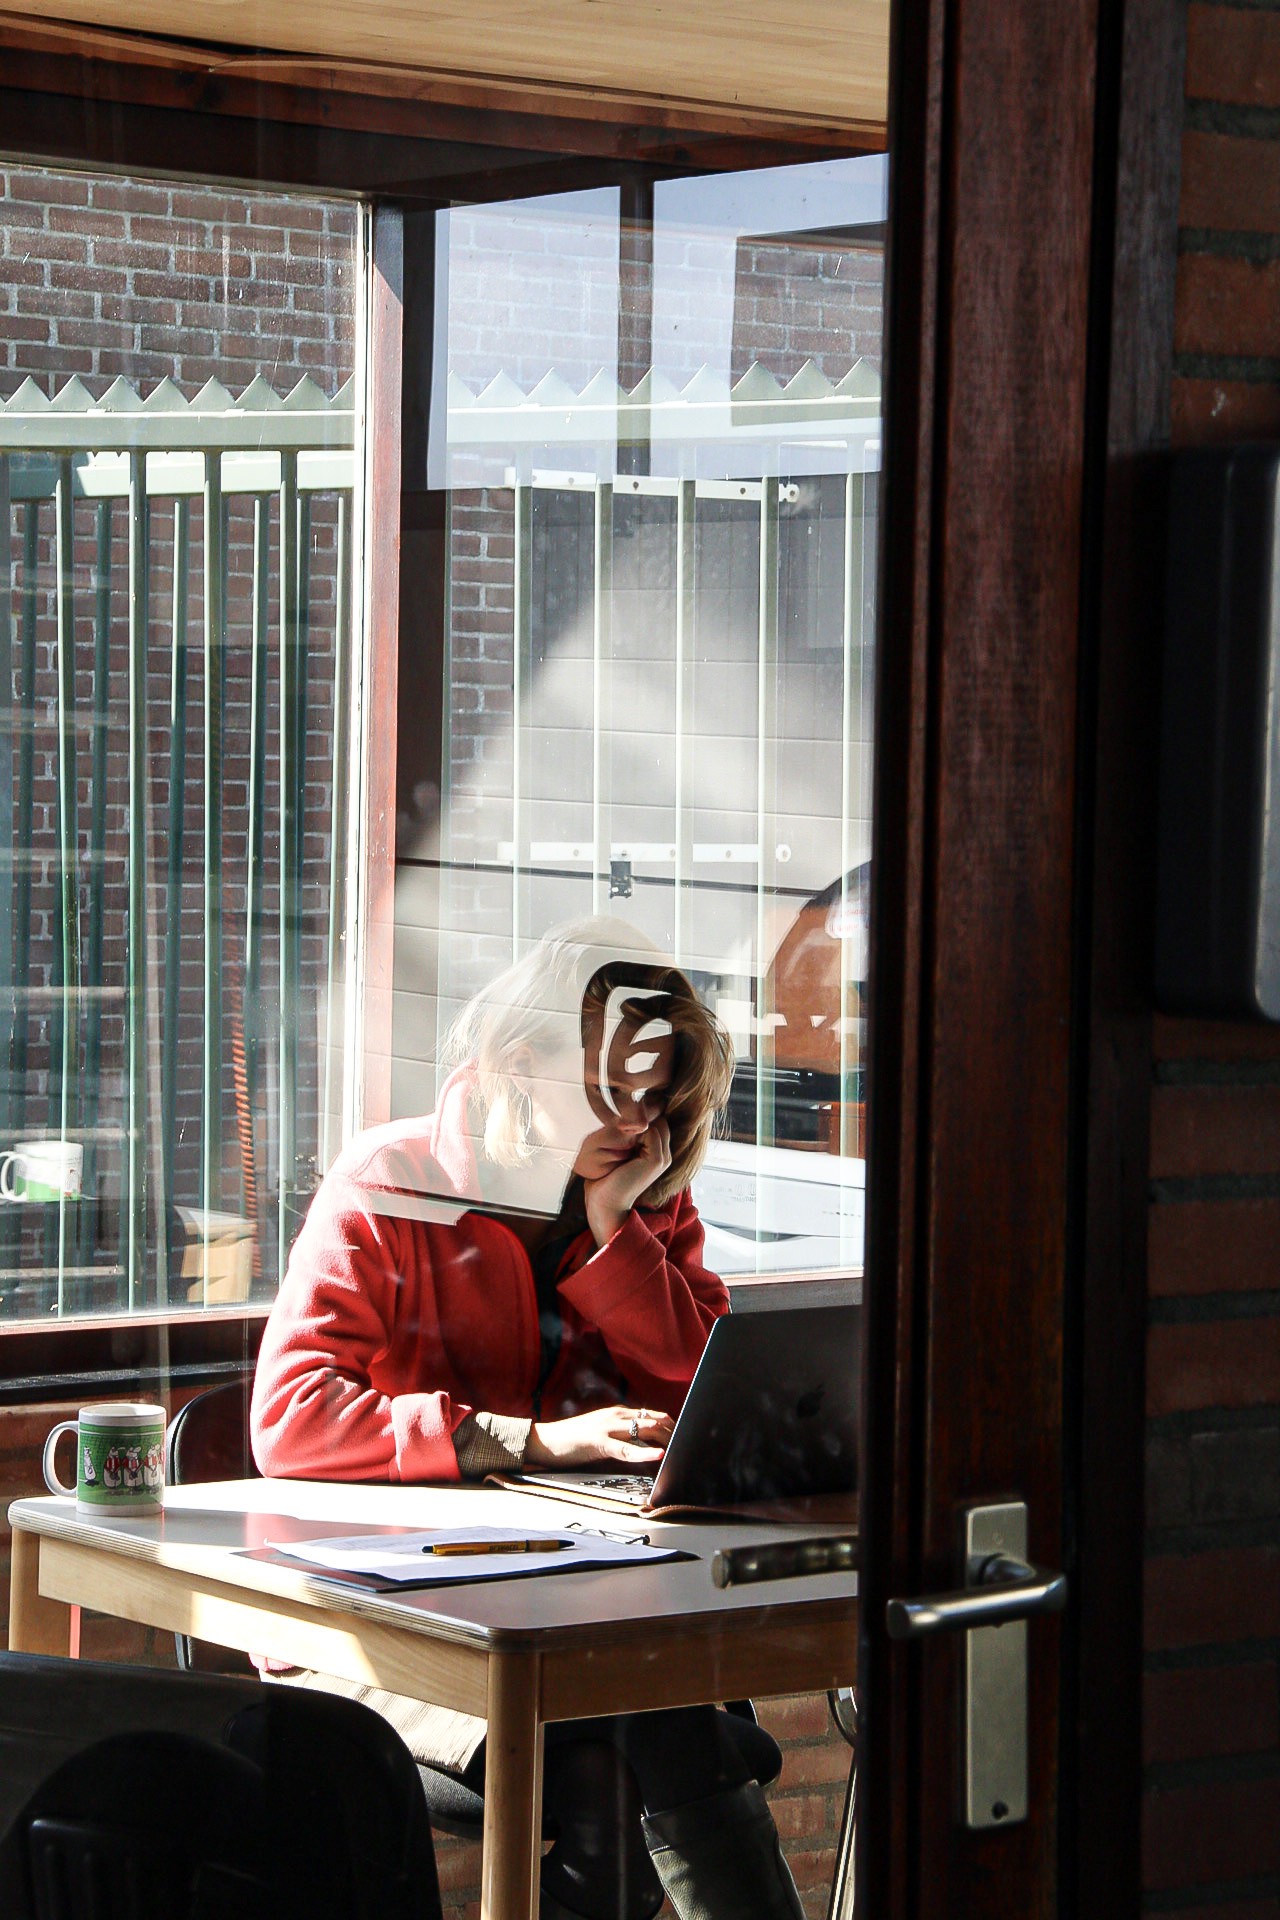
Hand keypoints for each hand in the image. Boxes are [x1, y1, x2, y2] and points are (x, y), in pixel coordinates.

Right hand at [524, 1403, 673, 1468]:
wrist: (545, 1441)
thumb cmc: (572, 1441)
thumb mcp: (601, 1434)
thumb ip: (621, 1435)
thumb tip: (644, 1446)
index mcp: (617, 1413)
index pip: (652, 1414)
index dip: (671, 1424)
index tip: (685, 1434)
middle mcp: (615, 1416)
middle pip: (654, 1420)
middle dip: (674, 1432)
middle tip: (689, 1444)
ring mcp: (607, 1428)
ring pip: (644, 1430)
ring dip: (666, 1439)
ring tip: (682, 1448)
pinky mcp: (598, 1443)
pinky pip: (626, 1448)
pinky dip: (644, 1452)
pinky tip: (658, 1455)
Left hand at [582, 1117, 671, 1246]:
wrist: (605, 1202)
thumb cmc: (608, 1178)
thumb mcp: (621, 1150)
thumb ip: (632, 1135)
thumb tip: (633, 1113)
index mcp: (659, 1152)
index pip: (658, 1120)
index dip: (642, 1118)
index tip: (622, 1124)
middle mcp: (665, 1154)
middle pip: (659, 1119)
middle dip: (641, 1119)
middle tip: (620, 1130)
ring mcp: (664, 1157)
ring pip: (656, 1122)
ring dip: (637, 1125)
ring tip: (621, 1140)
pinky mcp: (657, 1160)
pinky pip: (651, 1131)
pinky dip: (635, 1132)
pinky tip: (622, 1144)